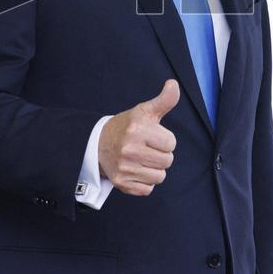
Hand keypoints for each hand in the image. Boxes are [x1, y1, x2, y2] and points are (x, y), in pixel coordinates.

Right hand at [98, 79, 178, 195]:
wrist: (98, 143)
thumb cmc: (127, 126)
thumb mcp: (144, 111)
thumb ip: (163, 100)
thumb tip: (174, 84)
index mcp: (137, 129)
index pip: (171, 143)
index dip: (165, 140)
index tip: (152, 136)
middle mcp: (130, 149)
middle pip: (167, 161)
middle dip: (161, 154)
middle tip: (147, 148)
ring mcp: (125, 168)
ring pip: (159, 177)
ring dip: (154, 169)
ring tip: (142, 159)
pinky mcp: (121, 183)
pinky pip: (148, 189)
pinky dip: (145, 182)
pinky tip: (136, 170)